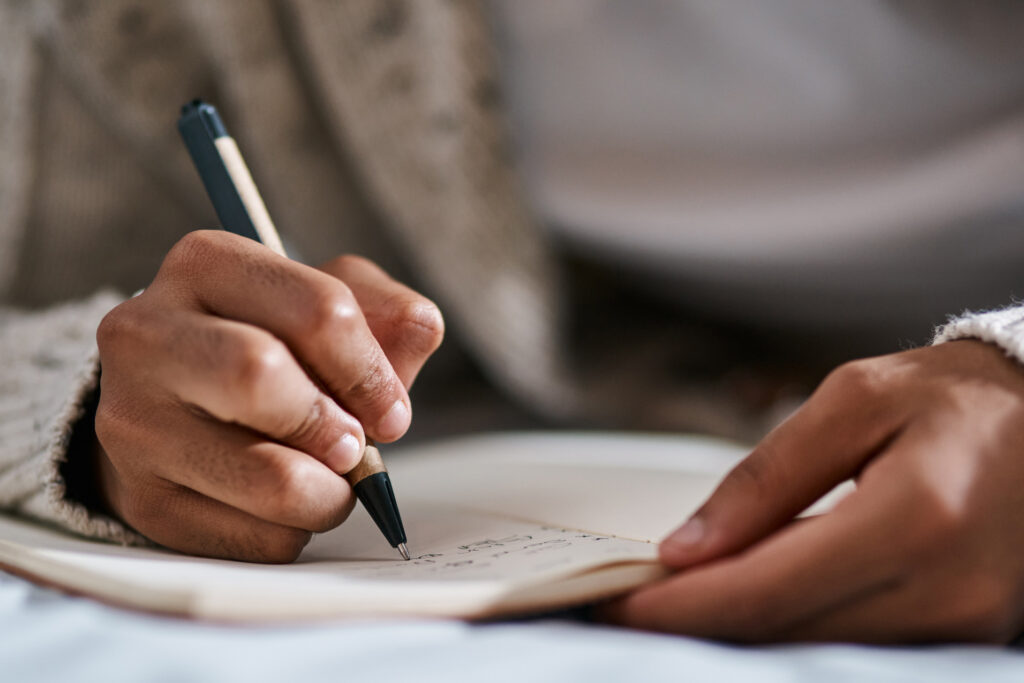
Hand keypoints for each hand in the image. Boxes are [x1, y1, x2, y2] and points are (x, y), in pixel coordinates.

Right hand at [93, 230, 443, 561]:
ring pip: (270, 477)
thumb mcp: (327, 307)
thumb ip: (386, 313)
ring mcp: (134, 421)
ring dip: (328, 493)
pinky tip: (277, 505)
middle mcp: (147, 334)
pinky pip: (256, 538)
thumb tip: (420, 327)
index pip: (319, 310)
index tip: (391, 411)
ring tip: (325, 480)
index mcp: (206, 264)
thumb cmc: (269, 348)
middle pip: (262, 375)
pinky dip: (293, 530)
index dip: (372, 372)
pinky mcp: (142, 500)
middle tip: (354, 447)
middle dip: (336, 426)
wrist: (177, 407)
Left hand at [604, 340, 1023, 642]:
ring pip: (812, 649)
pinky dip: (786, 626)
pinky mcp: (962, 633)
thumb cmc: (948, 396)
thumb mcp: (852, 401)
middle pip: (782, 633)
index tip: (611, 596)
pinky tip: (743, 597)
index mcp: (914, 520)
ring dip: (733, 629)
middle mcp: (943, 591)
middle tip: (624, 600)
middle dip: (691, 624)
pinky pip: (852, 645)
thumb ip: (766, 477)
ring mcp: (960, 624)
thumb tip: (685, 549)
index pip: (764, 590)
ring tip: (672, 598)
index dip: (678, 605)